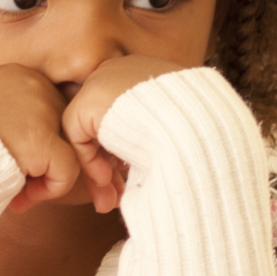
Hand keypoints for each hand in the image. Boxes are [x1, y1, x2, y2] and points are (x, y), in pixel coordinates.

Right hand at [0, 64, 83, 213]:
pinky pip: (67, 171)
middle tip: (24, 190)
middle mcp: (34, 84)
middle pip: (66, 130)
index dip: (40, 148)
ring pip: (70, 151)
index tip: (18, 169)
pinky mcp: (41, 140)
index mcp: (18, 75)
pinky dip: (50, 190)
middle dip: (50, 164)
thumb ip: (13, 124)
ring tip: (20, 194)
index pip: (52, 112)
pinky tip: (21, 197)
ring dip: (48, 179)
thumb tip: (43, 153)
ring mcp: (40, 109)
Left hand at [62, 55, 184, 212]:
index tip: (132, 179)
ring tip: (108, 201)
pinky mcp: (88, 99)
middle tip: (116, 198)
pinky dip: (90, 162)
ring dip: (98, 172)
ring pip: (89, 134)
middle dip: (108, 168)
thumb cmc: (198, 132)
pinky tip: (107, 180)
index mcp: (146, 79)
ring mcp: (102, 82)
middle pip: (103, 126)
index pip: (122, 116)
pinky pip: (79, 136)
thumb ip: (156, 140)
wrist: (195, 123)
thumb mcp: (179, 131)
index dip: (125, 153)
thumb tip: (147, 167)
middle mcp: (121, 74)